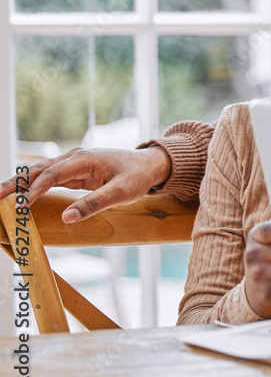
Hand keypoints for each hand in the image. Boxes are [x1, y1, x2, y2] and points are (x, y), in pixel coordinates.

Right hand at [0, 146, 172, 222]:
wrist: (150, 164)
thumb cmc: (138, 176)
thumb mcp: (122, 192)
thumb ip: (95, 204)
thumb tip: (67, 218)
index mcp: (84, 159)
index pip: (52, 174)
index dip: (34, 189)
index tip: (19, 205)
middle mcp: (74, 158)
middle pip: (38, 170)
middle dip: (14, 183)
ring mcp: (73, 164)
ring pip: (40, 174)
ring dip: (19, 185)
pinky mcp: (75, 172)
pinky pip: (48, 179)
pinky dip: (32, 187)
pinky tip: (19, 197)